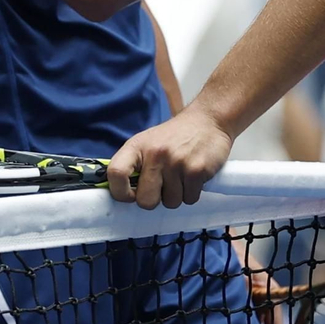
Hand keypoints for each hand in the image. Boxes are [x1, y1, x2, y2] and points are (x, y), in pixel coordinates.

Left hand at [107, 104, 233, 209]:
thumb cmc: (175, 137)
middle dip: (156, 200)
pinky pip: (190, 199)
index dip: (120, 192)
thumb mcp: (148, 143)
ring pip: (171, 203)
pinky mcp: (196, 170)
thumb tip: (125, 196)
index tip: (131, 195)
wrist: (208, 120)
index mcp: (137, 146)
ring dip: (177, 195)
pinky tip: (193, 175)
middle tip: (164, 186)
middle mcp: (155, 154)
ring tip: (182, 175)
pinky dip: (192, 193)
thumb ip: (136, 166)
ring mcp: (176, 162)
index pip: (115, 174)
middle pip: (145, 201)